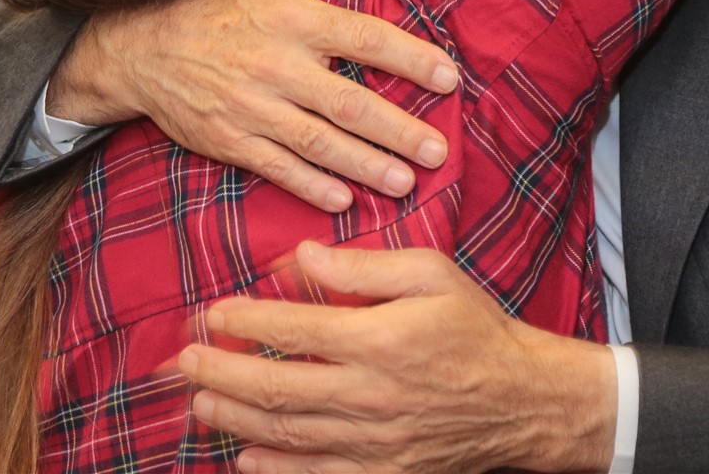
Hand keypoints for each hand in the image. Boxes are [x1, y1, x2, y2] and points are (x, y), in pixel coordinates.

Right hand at [51, 0, 458, 210]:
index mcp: (291, 16)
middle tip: (438, 152)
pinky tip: (345, 199)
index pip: (365, 38)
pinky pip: (279, 168)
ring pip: (320, 143)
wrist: (140, 45)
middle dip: (400, 131)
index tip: (448, 78)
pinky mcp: (230, 140)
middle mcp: (276, 65)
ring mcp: (252, 107)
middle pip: (350, 104)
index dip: (411, 59)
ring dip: (367, 166)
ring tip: (405, 182)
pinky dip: (313, 187)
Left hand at [179, 242, 617, 473]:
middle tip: (184, 362)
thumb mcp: (431, 273)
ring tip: (200, 403)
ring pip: (288, 434)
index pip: (296, 328)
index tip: (214, 312)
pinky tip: (244, 456)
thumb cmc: (475, 328)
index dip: (247, 320)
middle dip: (222, 374)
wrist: (524, 401)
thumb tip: (300, 256)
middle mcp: (372, 395)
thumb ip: (362, 266)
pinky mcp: (385, 473)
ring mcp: (376, 443)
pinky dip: (275, 470)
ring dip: (235, 419)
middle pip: (277, 386)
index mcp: (382, 339)